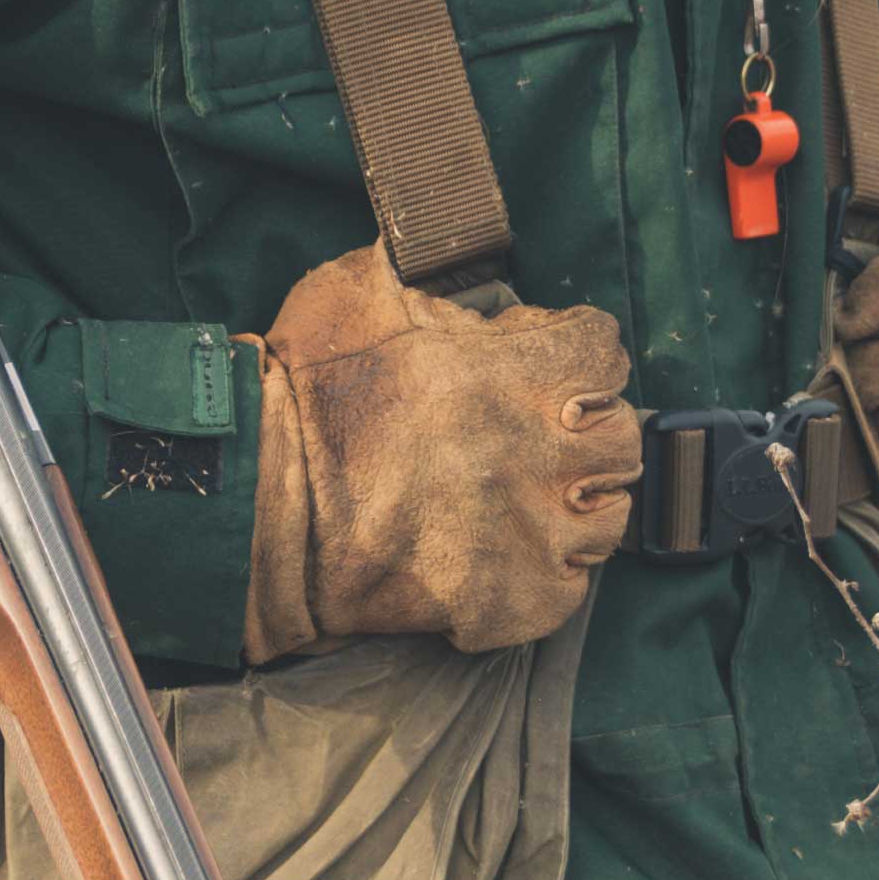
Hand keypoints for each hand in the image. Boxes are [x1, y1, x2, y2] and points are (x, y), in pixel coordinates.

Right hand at [239, 244, 640, 663]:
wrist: (256, 503)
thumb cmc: (303, 393)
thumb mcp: (359, 291)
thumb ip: (422, 279)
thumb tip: (447, 281)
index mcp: (517, 369)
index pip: (602, 349)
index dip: (573, 353)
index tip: (542, 363)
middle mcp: (540, 451)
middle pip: (622, 440)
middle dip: (589, 434)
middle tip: (543, 439)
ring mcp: (531, 532)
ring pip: (608, 521)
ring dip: (577, 508)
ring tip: (532, 504)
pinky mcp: (508, 600)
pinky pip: (566, 592)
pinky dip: (543, 579)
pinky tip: (508, 561)